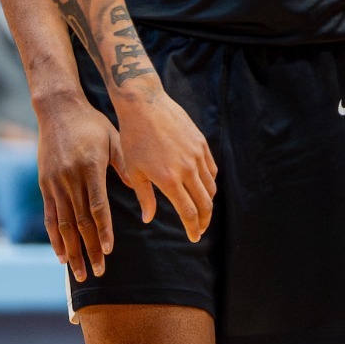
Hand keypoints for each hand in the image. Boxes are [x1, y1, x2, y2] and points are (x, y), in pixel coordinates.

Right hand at [36, 94, 120, 280]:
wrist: (58, 110)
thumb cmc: (92, 124)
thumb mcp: (114, 139)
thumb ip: (124, 165)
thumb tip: (141, 188)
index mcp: (90, 168)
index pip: (98, 207)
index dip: (103, 230)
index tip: (108, 250)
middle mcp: (70, 179)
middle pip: (81, 221)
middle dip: (89, 249)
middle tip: (98, 272)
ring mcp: (55, 183)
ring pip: (64, 224)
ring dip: (72, 250)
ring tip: (80, 272)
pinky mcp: (45, 185)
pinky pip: (50, 216)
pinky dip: (55, 238)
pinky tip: (60, 255)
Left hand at [109, 87, 216, 241]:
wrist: (144, 105)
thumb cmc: (134, 138)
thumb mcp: (134, 170)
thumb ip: (145, 197)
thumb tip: (149, 219)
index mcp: (169, 179)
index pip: (189, 212)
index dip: (193, 228)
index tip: (193, 238)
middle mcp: (188, 169)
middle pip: (206, 203)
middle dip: (205, 220)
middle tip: (200, 229)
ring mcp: (197, 155)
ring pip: (211, 186)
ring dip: (208, 202)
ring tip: (201, 209)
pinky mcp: (201, 143)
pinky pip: (211, 169)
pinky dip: (209, 182)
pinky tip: (202, 186)